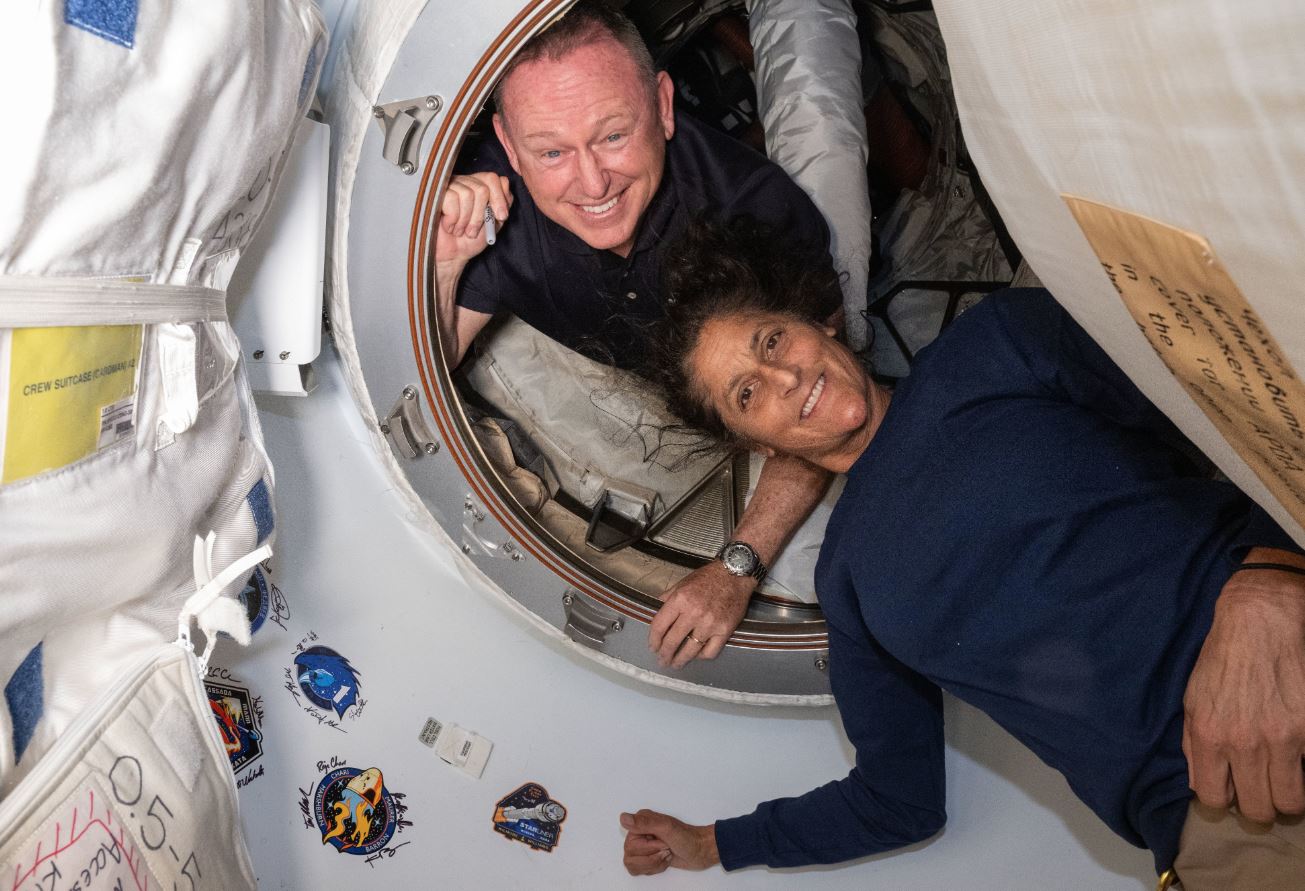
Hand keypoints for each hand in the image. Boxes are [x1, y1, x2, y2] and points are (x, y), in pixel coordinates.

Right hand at [435, 172, 511, 266]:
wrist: (452, 255)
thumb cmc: (470, 239)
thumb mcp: (494, 222)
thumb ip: (503, 203)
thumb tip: (505, 183)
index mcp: (478, 186)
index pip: (493, 178)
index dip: (499, 198)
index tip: (501, 217)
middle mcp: (464, 182)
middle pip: (482, 189)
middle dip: (480, 216)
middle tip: (472, 230)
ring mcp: (449, 186)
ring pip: (467, 194)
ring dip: (466, 220)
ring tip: (460, 230)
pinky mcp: (435, 193)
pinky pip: (451, 198)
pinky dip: (453, 219)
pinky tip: (449, 226)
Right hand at [620, 810, 718, 874]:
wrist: (700, 850)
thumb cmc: (687, 838)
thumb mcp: (667, 828)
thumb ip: (644, 823)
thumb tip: (623, 818)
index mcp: (641, 821)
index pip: (629, 844)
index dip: (647, 848)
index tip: (662, 842)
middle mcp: (638, 833)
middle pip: (630, 856)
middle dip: (652, 857)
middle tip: (667, 848)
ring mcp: (642, 846)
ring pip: (633, 865)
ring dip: (653, 863)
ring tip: (666, 854)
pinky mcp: (647, 857)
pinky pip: (640, 870)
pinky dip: (655, 868)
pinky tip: (665, 860)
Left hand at [649, 562, 753, 667]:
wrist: (735, 574)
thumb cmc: (708, 577)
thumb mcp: (683, 582)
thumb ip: (669, 597)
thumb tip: (658, 609)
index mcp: (679, 600)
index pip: (659, 626)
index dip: (653, 640)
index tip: (652, 647)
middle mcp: (693, 613)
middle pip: (672, 641)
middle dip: (664, 654)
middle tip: (662, 661)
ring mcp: (710, 624)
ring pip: (690, 650)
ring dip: (680, 660)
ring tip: (676, 664)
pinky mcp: (724, 631)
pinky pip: (710, 651)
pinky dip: (701, 656)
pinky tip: (696, 655)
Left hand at [1182, 566, 1304, 822]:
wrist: (1259, 622)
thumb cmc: (1221, 660)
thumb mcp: (1192, 699)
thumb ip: (1193, 744)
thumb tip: (1200, 783)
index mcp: (1209, 736)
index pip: (1213, 798)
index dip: (1223, 802)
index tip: (1232, 795)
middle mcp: (1244, 743)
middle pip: (1257, 809)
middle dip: (1259, 808)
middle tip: (1262, 793)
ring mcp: (1282, 739)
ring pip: (1290, 801)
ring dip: (1286, 798)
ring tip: (1283, 781)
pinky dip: (1303, 770)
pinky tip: (1295, 758)